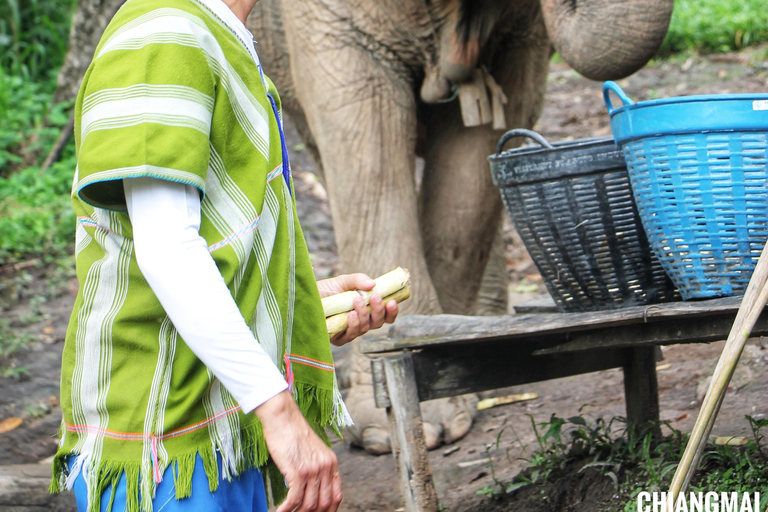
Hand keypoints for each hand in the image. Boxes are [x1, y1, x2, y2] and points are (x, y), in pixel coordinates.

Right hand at [255, 391, 341, 511]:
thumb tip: (313, 489)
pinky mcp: (298, 471)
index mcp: (332, 463)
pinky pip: (294, 499)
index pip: (337, 496)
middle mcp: (325, 468)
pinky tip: (279, 511)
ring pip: (309, 504)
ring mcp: (313, 470)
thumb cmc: (294, 434)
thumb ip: (318, 468)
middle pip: (324, 504)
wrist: (283, 419)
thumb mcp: (314, 451)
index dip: (328, 510)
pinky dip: (286, 509)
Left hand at [317, 274, 398, 345]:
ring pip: (365, 329)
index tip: (392, 301)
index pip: (384, 315)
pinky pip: (350, 335)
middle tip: (375, 296)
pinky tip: (351, 314)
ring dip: (364, 314)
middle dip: (379, 310)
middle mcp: (360, 322)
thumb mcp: (343, 281)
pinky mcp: (337, 338)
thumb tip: (373, 284)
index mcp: (366, 310)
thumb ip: (358, 280)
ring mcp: (349, 331)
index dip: (391, 311)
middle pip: (378, 323)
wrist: (306, 296)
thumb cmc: (325, 290)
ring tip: (357, 300)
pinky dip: (353, 325)